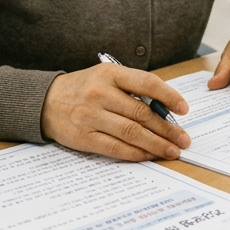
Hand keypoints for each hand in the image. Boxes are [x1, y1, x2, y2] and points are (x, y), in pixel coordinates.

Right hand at [40, 64, 190, 161]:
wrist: (45, 102)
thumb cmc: (83, 88)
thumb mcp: (106, 77)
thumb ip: (132, 88)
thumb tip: (164, 110)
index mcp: (110, 74)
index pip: (146, 83)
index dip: (169, 96)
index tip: (184, 109)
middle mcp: (100, 94)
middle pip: (142, 113)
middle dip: (167, 128)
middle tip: (183, 138)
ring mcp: (91, 116)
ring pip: (132, 132)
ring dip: (156, 144)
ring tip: (172, 150)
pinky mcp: (84, 137)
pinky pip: (116, 147)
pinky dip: (136, 153)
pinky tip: (149, 155)